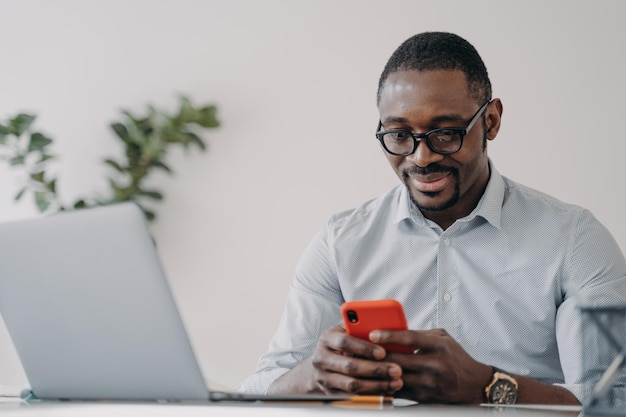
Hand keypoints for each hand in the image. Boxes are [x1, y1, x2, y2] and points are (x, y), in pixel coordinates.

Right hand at [305, 325, 403, 394]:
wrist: (322, 364)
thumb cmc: (342, 342)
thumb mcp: (347, 330)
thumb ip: (361, 327)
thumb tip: (384, 326)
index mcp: (327, 338)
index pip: (344, 342)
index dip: (364, 348)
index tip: (382, 352)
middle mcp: (321, 358)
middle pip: (349, 366)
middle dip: (376, 369)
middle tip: (397, 370)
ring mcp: (324, 377)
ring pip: (352, 384)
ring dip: (376, 385)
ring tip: (395, 383)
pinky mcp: (330, 393)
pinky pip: (353, 397)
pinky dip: (372, 395)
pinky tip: (387, 391)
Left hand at [370, 328, 491, 402]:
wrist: (474, 385)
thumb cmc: (455, 357)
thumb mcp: (442, 338)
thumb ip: (419, 334)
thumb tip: (392, 330)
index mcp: (438, 346)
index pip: (411, 338)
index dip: (390, 335)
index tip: (372, 333)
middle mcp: (434, 365)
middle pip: (398, 359)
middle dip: (375, 355)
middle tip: (357, 349)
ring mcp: (428, 384)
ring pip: (394, 378)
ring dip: (376, 372)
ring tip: (359, 364)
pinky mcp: (423, 398)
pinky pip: (397, 392)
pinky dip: (382, 386)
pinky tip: (370, 380)